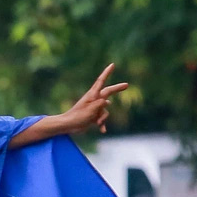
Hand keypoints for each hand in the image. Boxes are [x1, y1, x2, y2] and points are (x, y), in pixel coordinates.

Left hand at [7, 64, 128, 150]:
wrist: (69, 125)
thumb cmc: (78, 116)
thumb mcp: (91, 109)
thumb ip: (100, 104)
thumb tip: (107, 102)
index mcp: (92, 95)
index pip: (101, 81)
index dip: (107, 73)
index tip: (112, 65)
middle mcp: (94, 100)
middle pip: (108, 93)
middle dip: (117, 89)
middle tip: (127, 84)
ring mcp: (94, 108)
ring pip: (106, 111)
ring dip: (103, 118)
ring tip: (96, 122)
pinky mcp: (93, 116)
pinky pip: (102, 119)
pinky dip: (102, 125)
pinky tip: (102, 130)